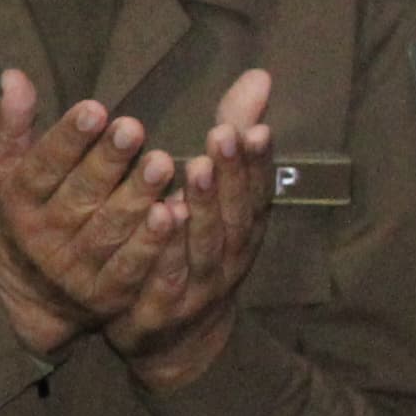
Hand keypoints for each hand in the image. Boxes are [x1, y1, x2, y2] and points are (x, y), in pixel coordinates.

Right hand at [0, 72, 184, 355]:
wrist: (35, 282)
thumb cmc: (31, 204)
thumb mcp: (9, 167)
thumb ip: (11, 123)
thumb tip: (13, 76)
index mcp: (19, 200)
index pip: (42, 167)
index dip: (67, 139)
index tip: (95, 109)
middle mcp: (43, 236)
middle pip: (78, 196)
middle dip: (106, 162)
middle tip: (134, 128)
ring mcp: (74, 268)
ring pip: (108, 231)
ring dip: (135, 198)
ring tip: (162, 164)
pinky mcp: (106, 292)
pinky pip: (131, 266)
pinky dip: (153, 243)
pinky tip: (177, 212)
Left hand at [105, 67, 275, 390]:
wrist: (175, 340)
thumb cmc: (197, 250)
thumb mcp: (219, 197)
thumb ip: (231, 138)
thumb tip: (260, 76)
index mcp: (244, 228)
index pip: (258, 191)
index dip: (259, 162)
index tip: (256, 127)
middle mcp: (230, 257)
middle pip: (235, 215)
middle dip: (230, 175)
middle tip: (221, 135)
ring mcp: (199, 287)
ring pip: (204, 246)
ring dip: (201, 209)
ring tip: (190, 170)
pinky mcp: (162, 310)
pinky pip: (164, 278)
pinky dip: (164, 251)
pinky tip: (156, 220)